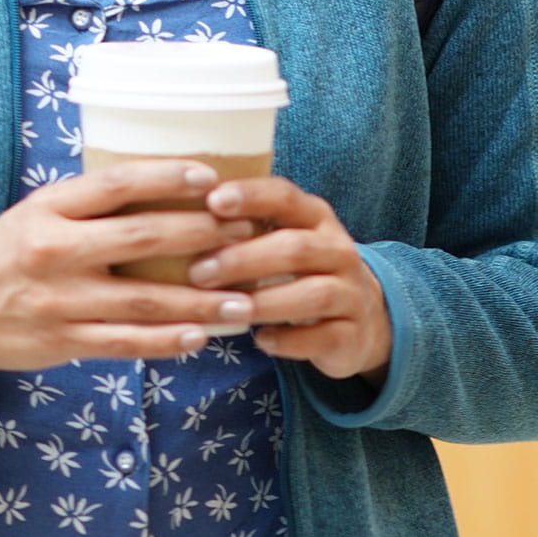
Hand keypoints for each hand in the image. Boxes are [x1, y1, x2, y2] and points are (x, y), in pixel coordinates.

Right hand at [0, 161, 266, 371]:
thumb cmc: (2, 252)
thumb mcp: (35, 212)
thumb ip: (89, 203)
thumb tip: (163, 186)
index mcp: (48, 209)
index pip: (117, 184)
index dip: (168, 177)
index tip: (212, 176)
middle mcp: (54, 251)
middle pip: (142, 239)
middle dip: (203, 236)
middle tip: (247, 234)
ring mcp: (59, 301)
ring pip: (144, 300)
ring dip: (200, 302)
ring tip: (243, 300)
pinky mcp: (62, 341)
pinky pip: (125, 344)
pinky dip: (166, 341)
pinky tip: (201, 336)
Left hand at [187, 175, 389, 383]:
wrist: (362, 320)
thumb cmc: (301, 272)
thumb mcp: (282, 239)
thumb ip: (244, 227)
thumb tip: (175, 214)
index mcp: (315, 218)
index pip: (285, 196)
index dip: (250, 196)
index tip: (212, 200)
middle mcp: (338, 250)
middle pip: (295, 248)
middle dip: (243, 259)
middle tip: (198, 272)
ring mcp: (350, 293)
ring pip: (312, 294)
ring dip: (266, 301)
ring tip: (227, 309)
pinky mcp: (351, 335)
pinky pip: (322, 337)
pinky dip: (289, 340)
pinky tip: (260, 340)